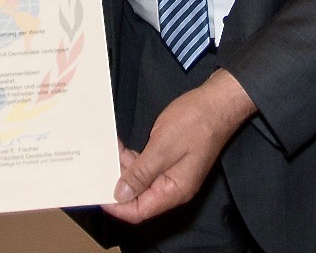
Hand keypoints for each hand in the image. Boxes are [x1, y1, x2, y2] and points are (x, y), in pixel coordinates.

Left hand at [103, 68, 255, 224]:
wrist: (218, 103)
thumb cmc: (195, 122)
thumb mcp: (162, 147)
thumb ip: (141, 173)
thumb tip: (121, 194)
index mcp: (174, 191)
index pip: (139, 211)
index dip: (117, 206)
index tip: (97, 192)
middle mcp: (174, 188)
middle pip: (140, 198)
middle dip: (118, 185)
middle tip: (99, 168)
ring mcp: (174, 175)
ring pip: (142, 182)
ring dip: (125, 169)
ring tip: (109, 152)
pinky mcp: (172, 161)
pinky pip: (148, 168)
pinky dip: (134, 160)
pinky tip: (122, 148)